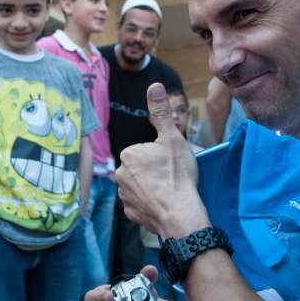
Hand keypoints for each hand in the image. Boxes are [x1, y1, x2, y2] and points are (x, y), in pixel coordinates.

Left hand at [115, 83, 208, 238]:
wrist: (180, 214)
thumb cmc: (176, 175)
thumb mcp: (172, 138)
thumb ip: (161, 112)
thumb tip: (154, 86)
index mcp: (128, 155)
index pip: (144, 150)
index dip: (160, 156)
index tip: (170, 164)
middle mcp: (120, 175)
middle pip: (141, 168)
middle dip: (154, 171)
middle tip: (171, 177)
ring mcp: (124, 196)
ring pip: (139, 186)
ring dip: (152, 188)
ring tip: (169, 191)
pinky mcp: (131, 213)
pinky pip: (140, 204)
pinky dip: (151, 204)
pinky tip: (164, 203)